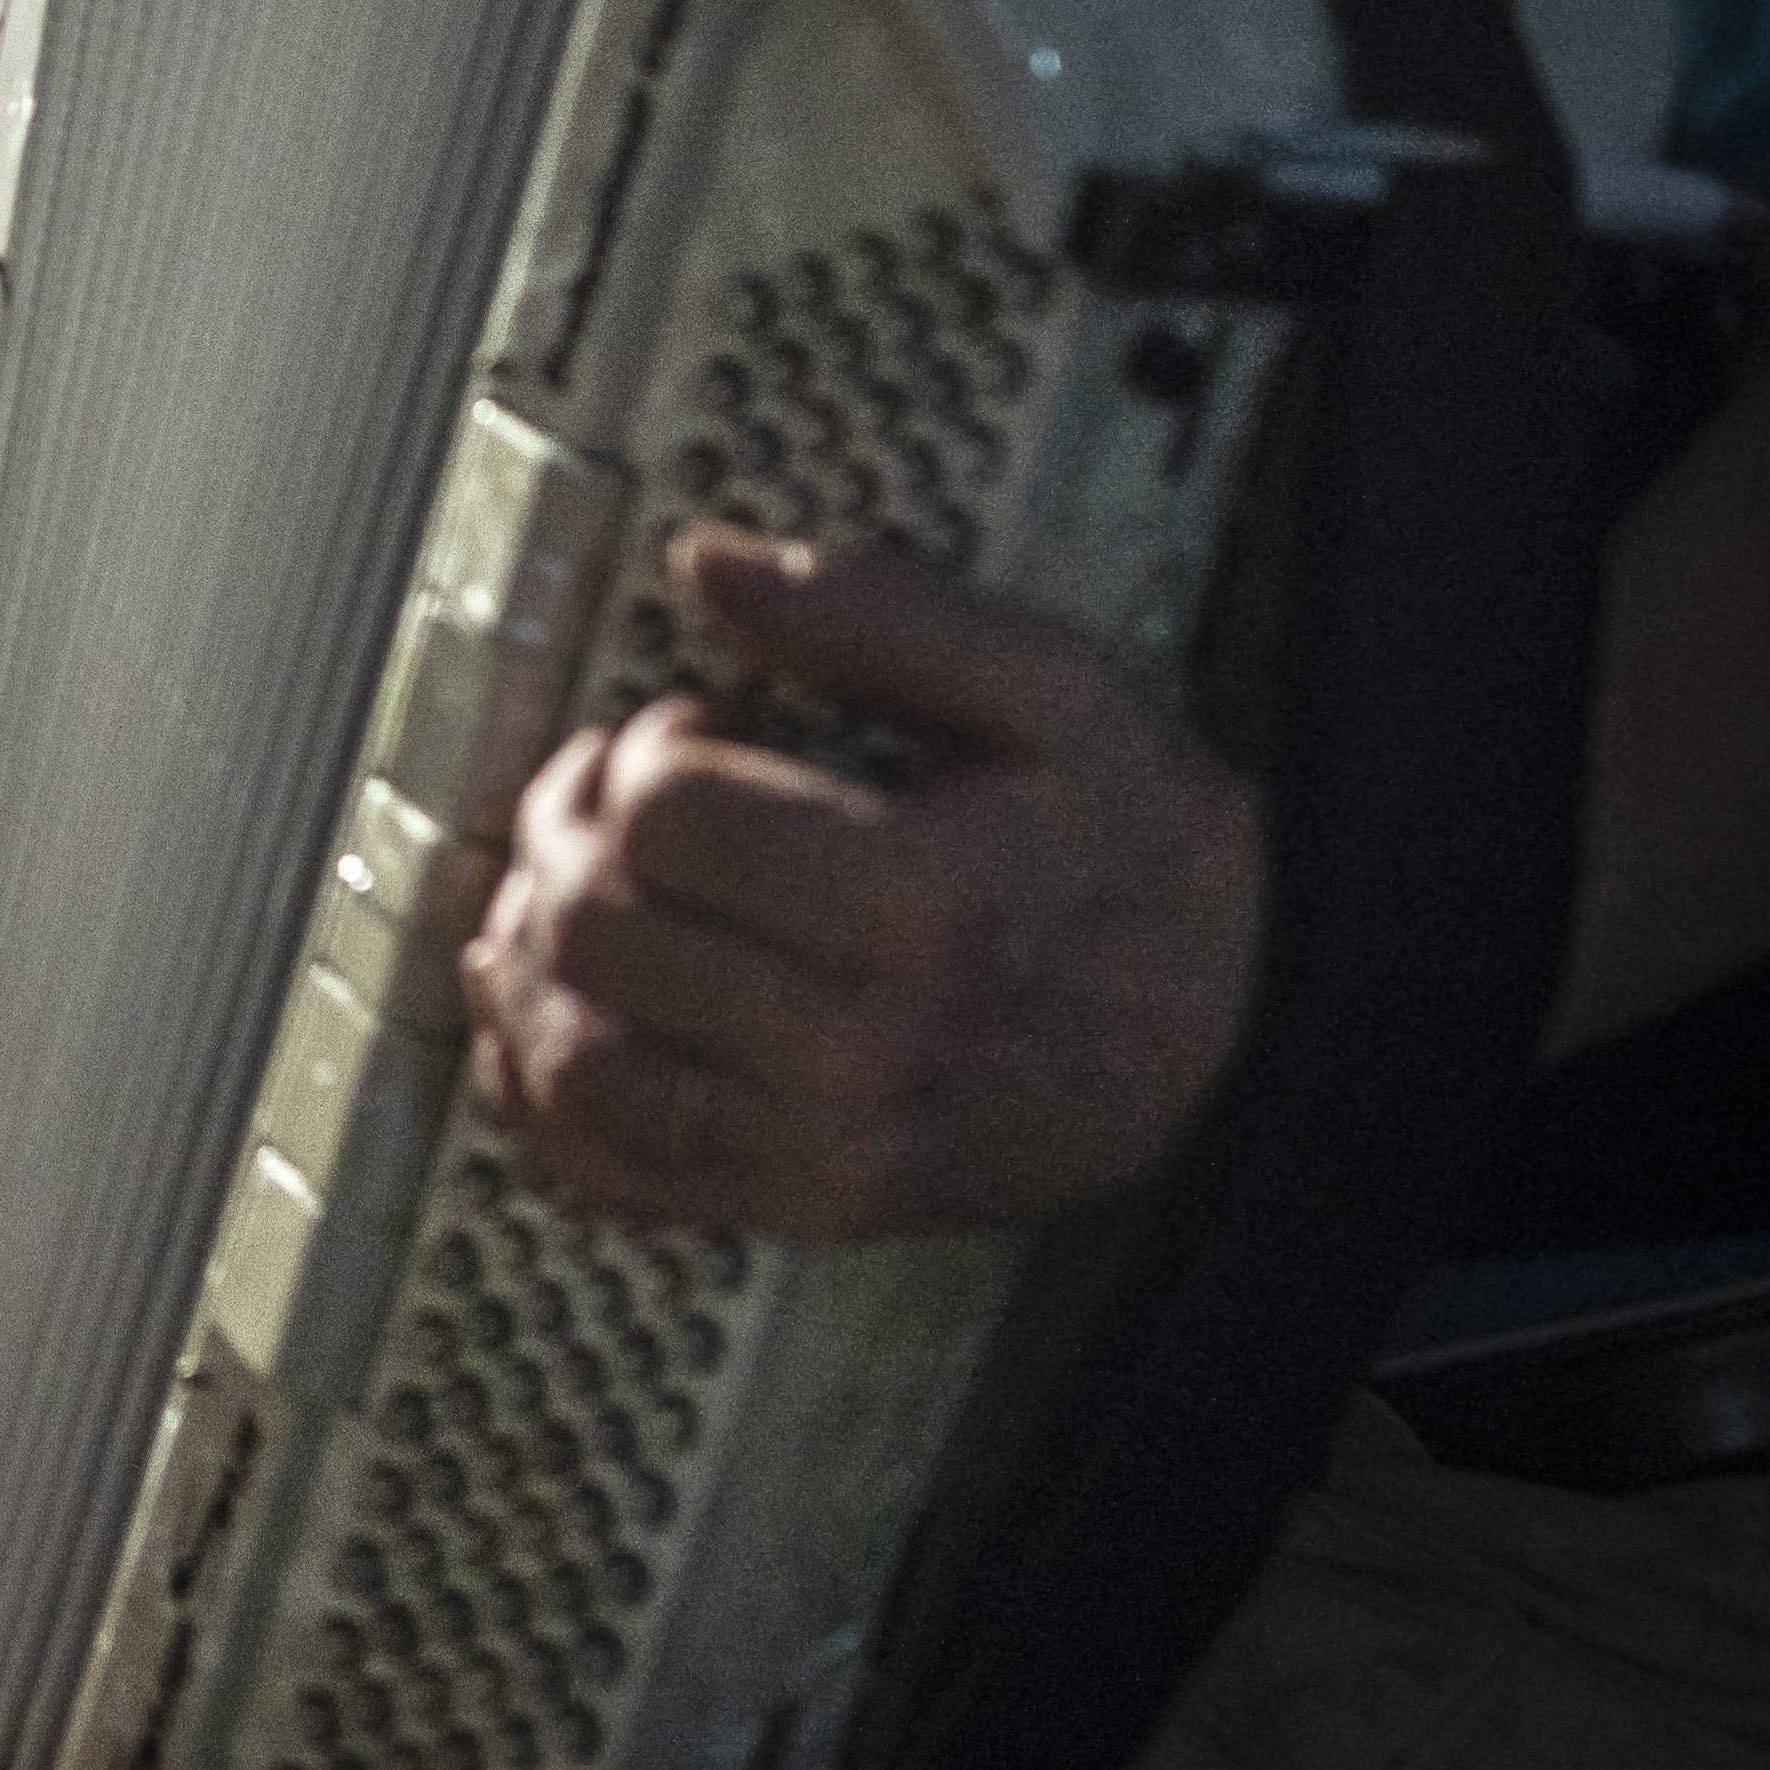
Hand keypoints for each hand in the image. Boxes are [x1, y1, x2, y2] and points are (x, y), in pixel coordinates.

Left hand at [457, 523, 1268, 1244]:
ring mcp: (828, 1144)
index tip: (690, 729)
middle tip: (609, 796)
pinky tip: (548, 1021)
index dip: (648, 747)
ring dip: (530, 967)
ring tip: (561, 896)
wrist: (1239, 1028)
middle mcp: (862, 1043)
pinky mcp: (809, 1205)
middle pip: (600, 935)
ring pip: (577, 1065)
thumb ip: (879, 612)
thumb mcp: (1055, 690)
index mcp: (921, 904)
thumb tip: (715, 564)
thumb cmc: (1148, 857)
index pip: (667, 820)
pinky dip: (539, 1099)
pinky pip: (613, 1175)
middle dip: (570, 835)